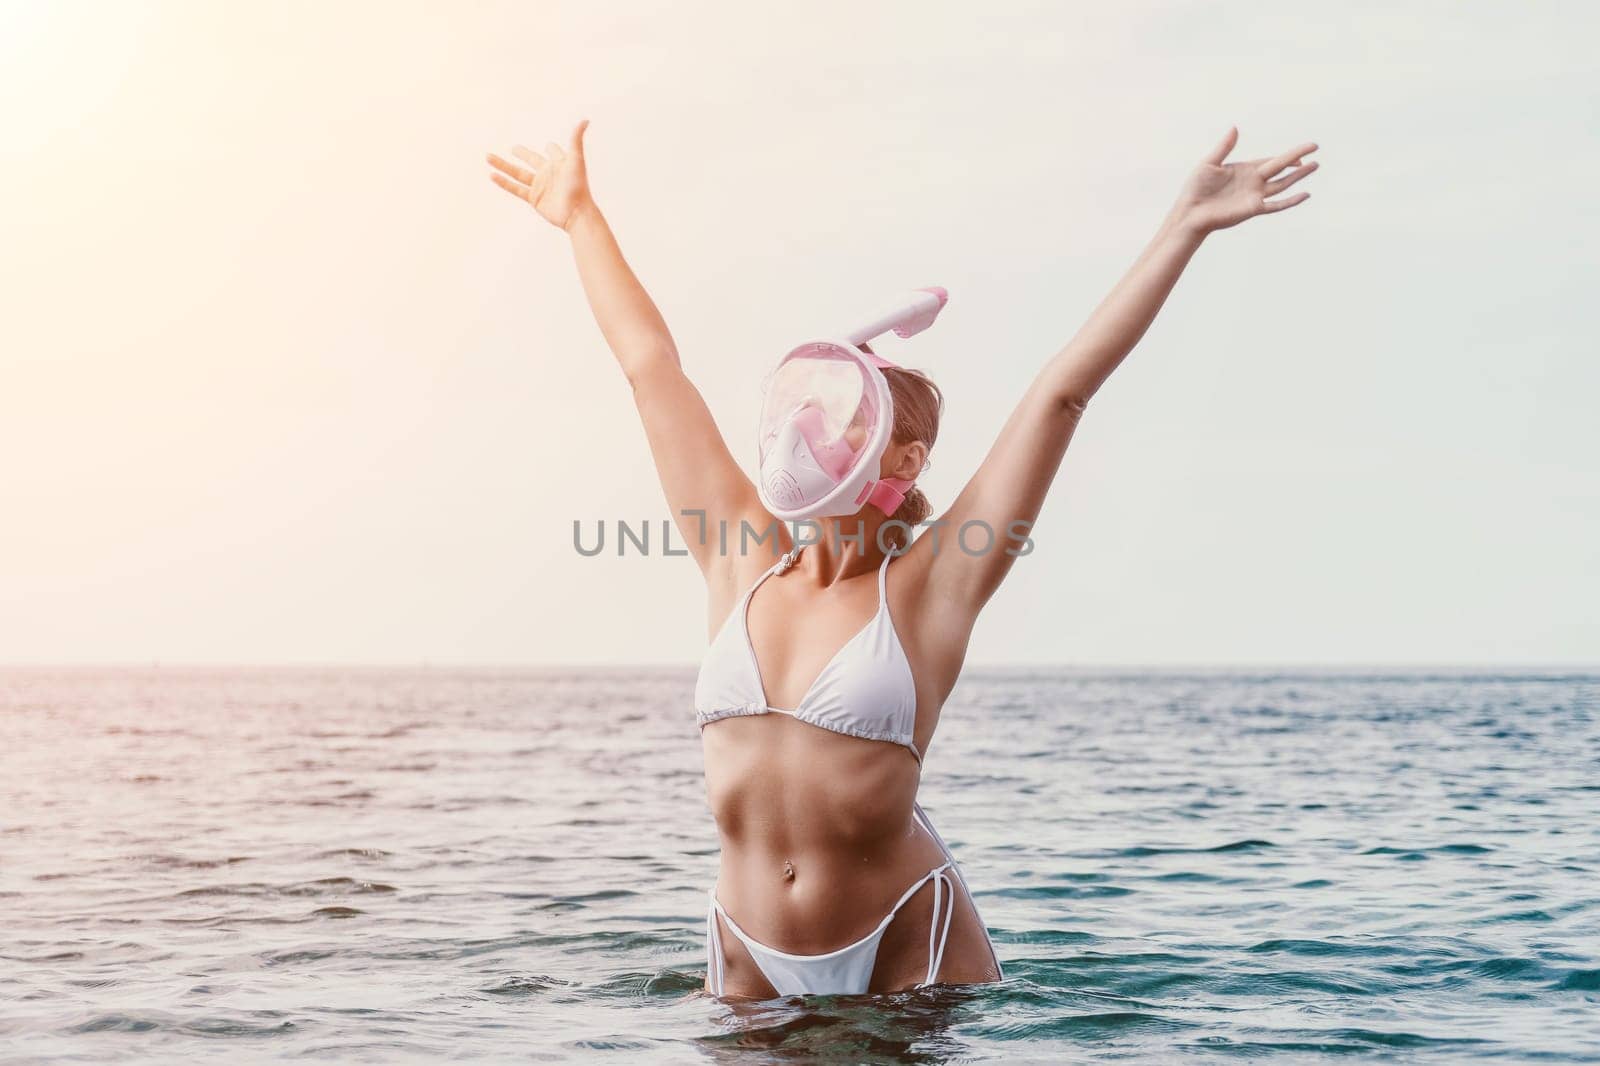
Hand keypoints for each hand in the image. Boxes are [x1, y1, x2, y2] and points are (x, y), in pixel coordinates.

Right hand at [487, 119, 593, 230]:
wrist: (576, 213)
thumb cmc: (578, 186)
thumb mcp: (576, 159)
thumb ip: (576, 139)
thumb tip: (585, 120)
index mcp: (558, 163)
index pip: (554, 152)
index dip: (552, 149)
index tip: (549, 147)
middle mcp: (548, 174)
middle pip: (531, 160)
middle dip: (523, 154)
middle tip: (514, 148)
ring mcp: (540, 186)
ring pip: (517, 173)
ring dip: (502, 165)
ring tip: (488, 156)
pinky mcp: (534, 199)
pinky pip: (515, 189)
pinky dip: (503, 182)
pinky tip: (492, 175)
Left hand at [1176, 127, 1317, 233]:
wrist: (1190, 212)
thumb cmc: (1195, 188)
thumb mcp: (1209, 163)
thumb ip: (1224, 147)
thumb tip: (1235, 127)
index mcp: (1245, 170)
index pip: (1272, 161)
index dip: (1288, 156)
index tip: (1305, 150)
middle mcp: (1254, 182)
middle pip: (1282, 168)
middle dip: (1298, 159)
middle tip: (1316, 149)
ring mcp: (1255, 196)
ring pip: (1283, 184)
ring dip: (1299, 176)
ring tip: (1315, 166)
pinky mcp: (1252, 209)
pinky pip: (1276, 205)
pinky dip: (1291, 201)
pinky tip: (1305, 194)